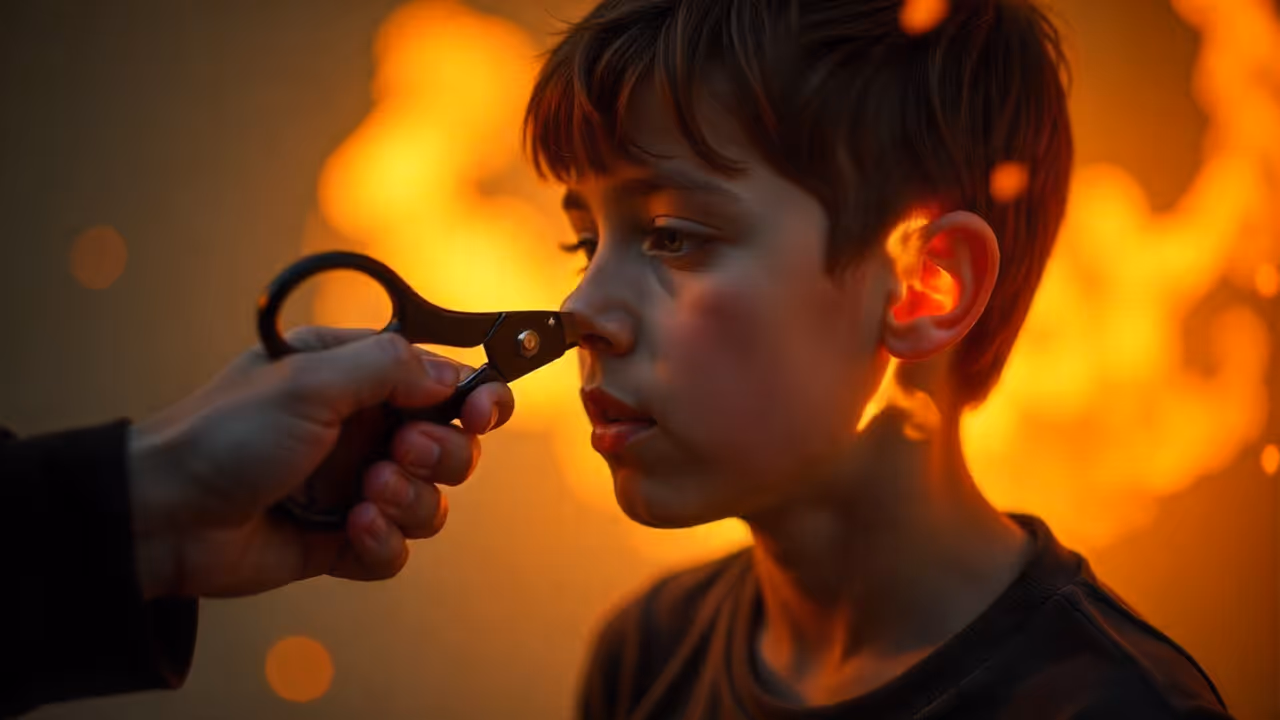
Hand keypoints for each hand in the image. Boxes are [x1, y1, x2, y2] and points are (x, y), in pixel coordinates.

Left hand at [126, 326, 513, 599]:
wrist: (163, 518)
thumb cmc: (224, 436)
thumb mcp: (309, 382)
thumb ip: (390, 368)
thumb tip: (455, 376)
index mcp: (357, 378)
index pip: (444, 382)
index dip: (478, 397)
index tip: (483, 414)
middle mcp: (365, 430)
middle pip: (455, 444)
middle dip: (441, 454)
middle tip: (400, 453)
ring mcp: (356, 485)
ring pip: (433, 501)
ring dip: (411, 501)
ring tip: (365, 496)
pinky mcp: (344, 539)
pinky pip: (398, 549)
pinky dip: (383, 544)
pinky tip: (351, 533)